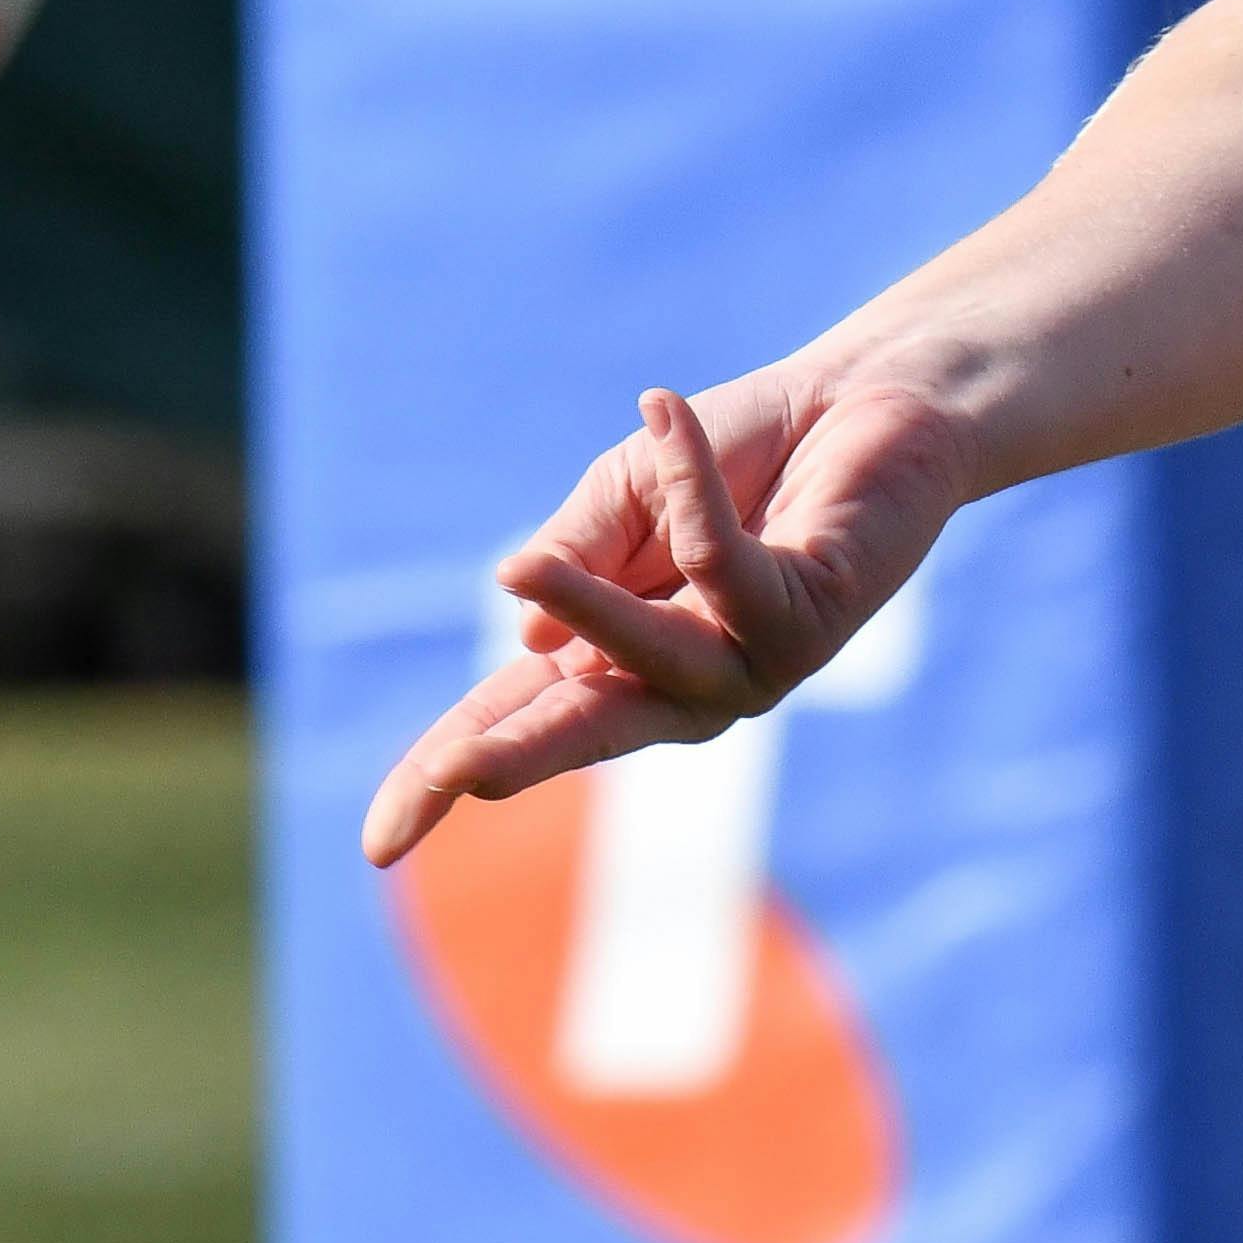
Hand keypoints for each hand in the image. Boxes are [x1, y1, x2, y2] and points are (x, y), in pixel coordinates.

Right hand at [356, 374, 968, 868]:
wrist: (862, 396)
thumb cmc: (739, 453)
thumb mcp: (624, 496)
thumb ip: (576, 556)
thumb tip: (529, 639)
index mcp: (620, 657)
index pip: (519, 719)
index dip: (447, 772)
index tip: (379, 846)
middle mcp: (687, 680)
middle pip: (586, 730)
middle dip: (519, 755)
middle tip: (456, 780)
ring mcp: (753, 661)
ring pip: (659, 656)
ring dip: (591, 609)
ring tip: (520, 566)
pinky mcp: (810, 616)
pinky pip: (727, 562)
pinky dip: (688, 485)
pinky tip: (663, 412)